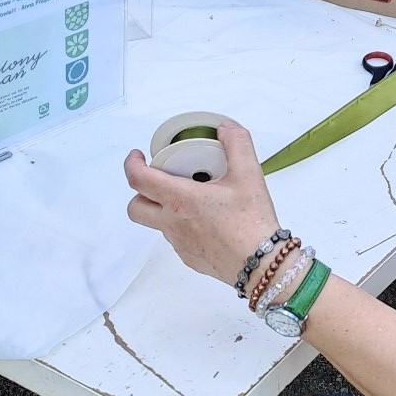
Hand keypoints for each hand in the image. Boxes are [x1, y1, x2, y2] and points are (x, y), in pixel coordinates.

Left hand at [125, 122, 279, 287]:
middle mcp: (173, 224)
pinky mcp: (190, 258)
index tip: (138, 156)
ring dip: (162, 208)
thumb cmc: (252, 223)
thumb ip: (237, 144)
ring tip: (189, 196)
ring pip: (156, 224)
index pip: (138, 180)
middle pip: (135, 208)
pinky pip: (175, 239)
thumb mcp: (249, 174)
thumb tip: (226, 129)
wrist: (264, 266)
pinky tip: (205, 219)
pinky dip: (180, 225)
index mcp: (181, 200)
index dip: (131, 163)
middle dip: (139, 191)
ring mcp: (180, 244)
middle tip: (158, 178)